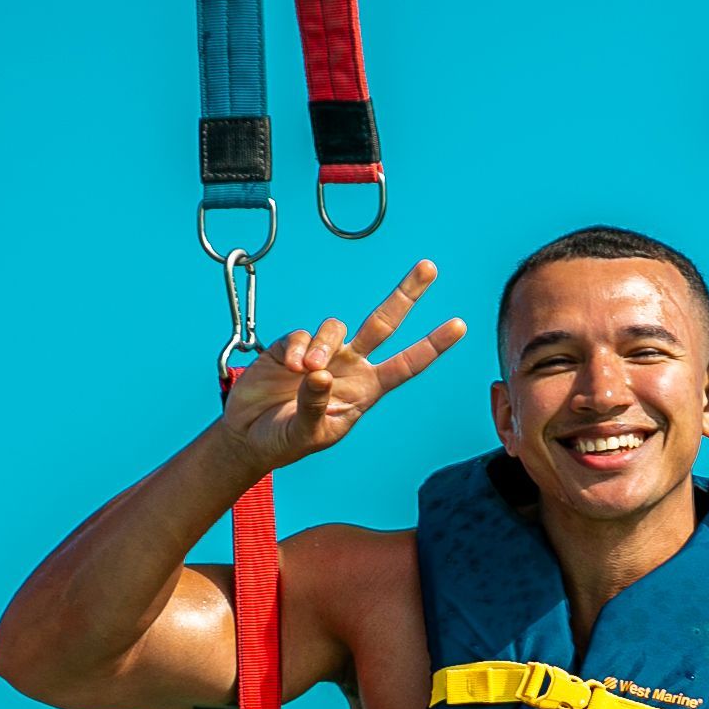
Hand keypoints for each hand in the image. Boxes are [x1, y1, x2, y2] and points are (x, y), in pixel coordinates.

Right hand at [219, 260, 464, 470]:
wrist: (249, 436)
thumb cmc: (286, 441)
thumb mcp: (307, 434)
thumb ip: (315, 406)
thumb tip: (320, 373)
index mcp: (366, 390)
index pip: (407, 364)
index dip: (432, 345)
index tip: (460, 325)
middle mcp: (350, 366)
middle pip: (383, 322)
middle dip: (407, 294)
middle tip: (430, 267)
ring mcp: (322, 353)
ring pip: (336, 327)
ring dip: (324, 343)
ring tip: (308, 369)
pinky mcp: (290, 346)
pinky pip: (300, 335)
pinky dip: (297, 348)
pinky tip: (289, 367)